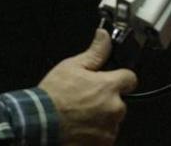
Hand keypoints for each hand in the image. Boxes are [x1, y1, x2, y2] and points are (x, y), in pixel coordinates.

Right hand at [38, 29, 137, 145]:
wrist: (40, 123)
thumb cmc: (54, 96)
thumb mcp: (72, 66)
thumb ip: (95, 52)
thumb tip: (104, 36)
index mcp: (109, 87)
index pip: (130, 78)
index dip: (119, 77)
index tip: (109, 79)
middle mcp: (114, 108)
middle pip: (120, 100)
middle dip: (107, 99)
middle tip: (87, 98)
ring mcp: (109, 128)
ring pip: (112, 119)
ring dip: (102, 116)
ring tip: (82, 114)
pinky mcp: (102, 144)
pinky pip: (105, 135)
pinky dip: (96, 131)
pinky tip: (81, 126)